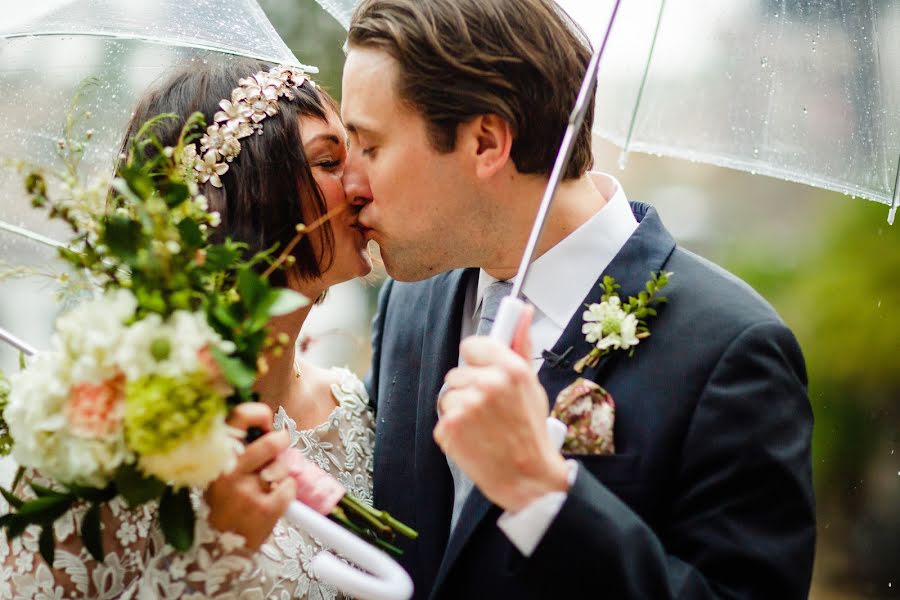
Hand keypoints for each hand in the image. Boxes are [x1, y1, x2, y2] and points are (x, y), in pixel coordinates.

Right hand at [205, 403, 295, 549]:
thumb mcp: (218, 474)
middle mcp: (230, 471)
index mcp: (217, 458)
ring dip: (281, 472)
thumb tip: (265, 426)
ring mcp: (248, 490)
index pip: (239, 417)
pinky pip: (290, 486)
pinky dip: (287, 491)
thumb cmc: (224, 506)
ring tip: (268, 484)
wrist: (220, 549)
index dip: (260, 413)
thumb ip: (237, 450)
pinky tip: (273, 499)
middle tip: (280, 445)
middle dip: (282, 441)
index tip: (266, 422)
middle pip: (272, 441)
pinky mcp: (265, 508)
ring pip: (283, 465)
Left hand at [434, 307, 569, 512]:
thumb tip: (521, 310)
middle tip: (489, 411)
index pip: (472, 345)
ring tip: (483, 428)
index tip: (484, 373)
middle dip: (469, 390)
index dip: (477, 361)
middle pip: (457, 373)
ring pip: (448, 397)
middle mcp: (486, 384)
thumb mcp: (532, 385)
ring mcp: (466, 406)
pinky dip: (454, 431)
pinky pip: (442, 420)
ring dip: (460, 411)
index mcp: (509, 368)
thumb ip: (521, 345)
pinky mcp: (449, 428)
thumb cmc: (531, 432)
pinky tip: (474, 440)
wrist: (528, 478)